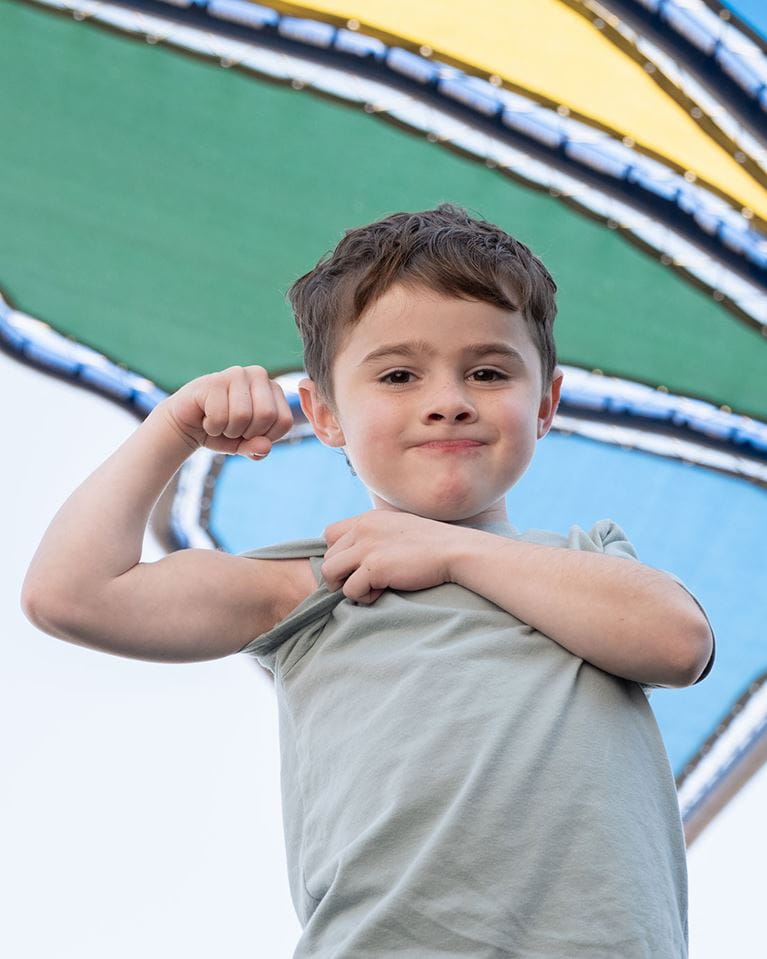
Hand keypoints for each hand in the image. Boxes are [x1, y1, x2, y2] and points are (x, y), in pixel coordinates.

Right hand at [159, 365, 293, 457]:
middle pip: (266, 415)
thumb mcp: (245, 445)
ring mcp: (237, 374)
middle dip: (247, 432)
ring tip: (220, 422)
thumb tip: (265, 447)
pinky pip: (220, 416)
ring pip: (243, 416)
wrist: (186, 424)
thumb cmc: (222, 432)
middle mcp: (259, 375)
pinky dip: (212, 427)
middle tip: (233, 428)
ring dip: (228, 430)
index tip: (250, 433)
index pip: (284, 421)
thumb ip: (258, 448)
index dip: (266, 437)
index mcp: (274, 389)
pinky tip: (206, 417)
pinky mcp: (214, 380)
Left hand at [321, 510, 458, 603]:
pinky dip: (363, 597)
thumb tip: (358, 555)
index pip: (329, 534)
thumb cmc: (432, 544)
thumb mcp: (399, 528)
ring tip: (369, 589)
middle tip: (364, 583)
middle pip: (327, 556)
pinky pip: (350, 589)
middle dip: (341, 574)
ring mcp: (367, 547)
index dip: (338, 554)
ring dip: (346, 586)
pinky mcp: (374, 567)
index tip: (355, 566)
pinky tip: (382, 593)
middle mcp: (363, 529)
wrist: (455, 551)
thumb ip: (377, 534)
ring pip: (329, 572)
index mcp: (368, 518)